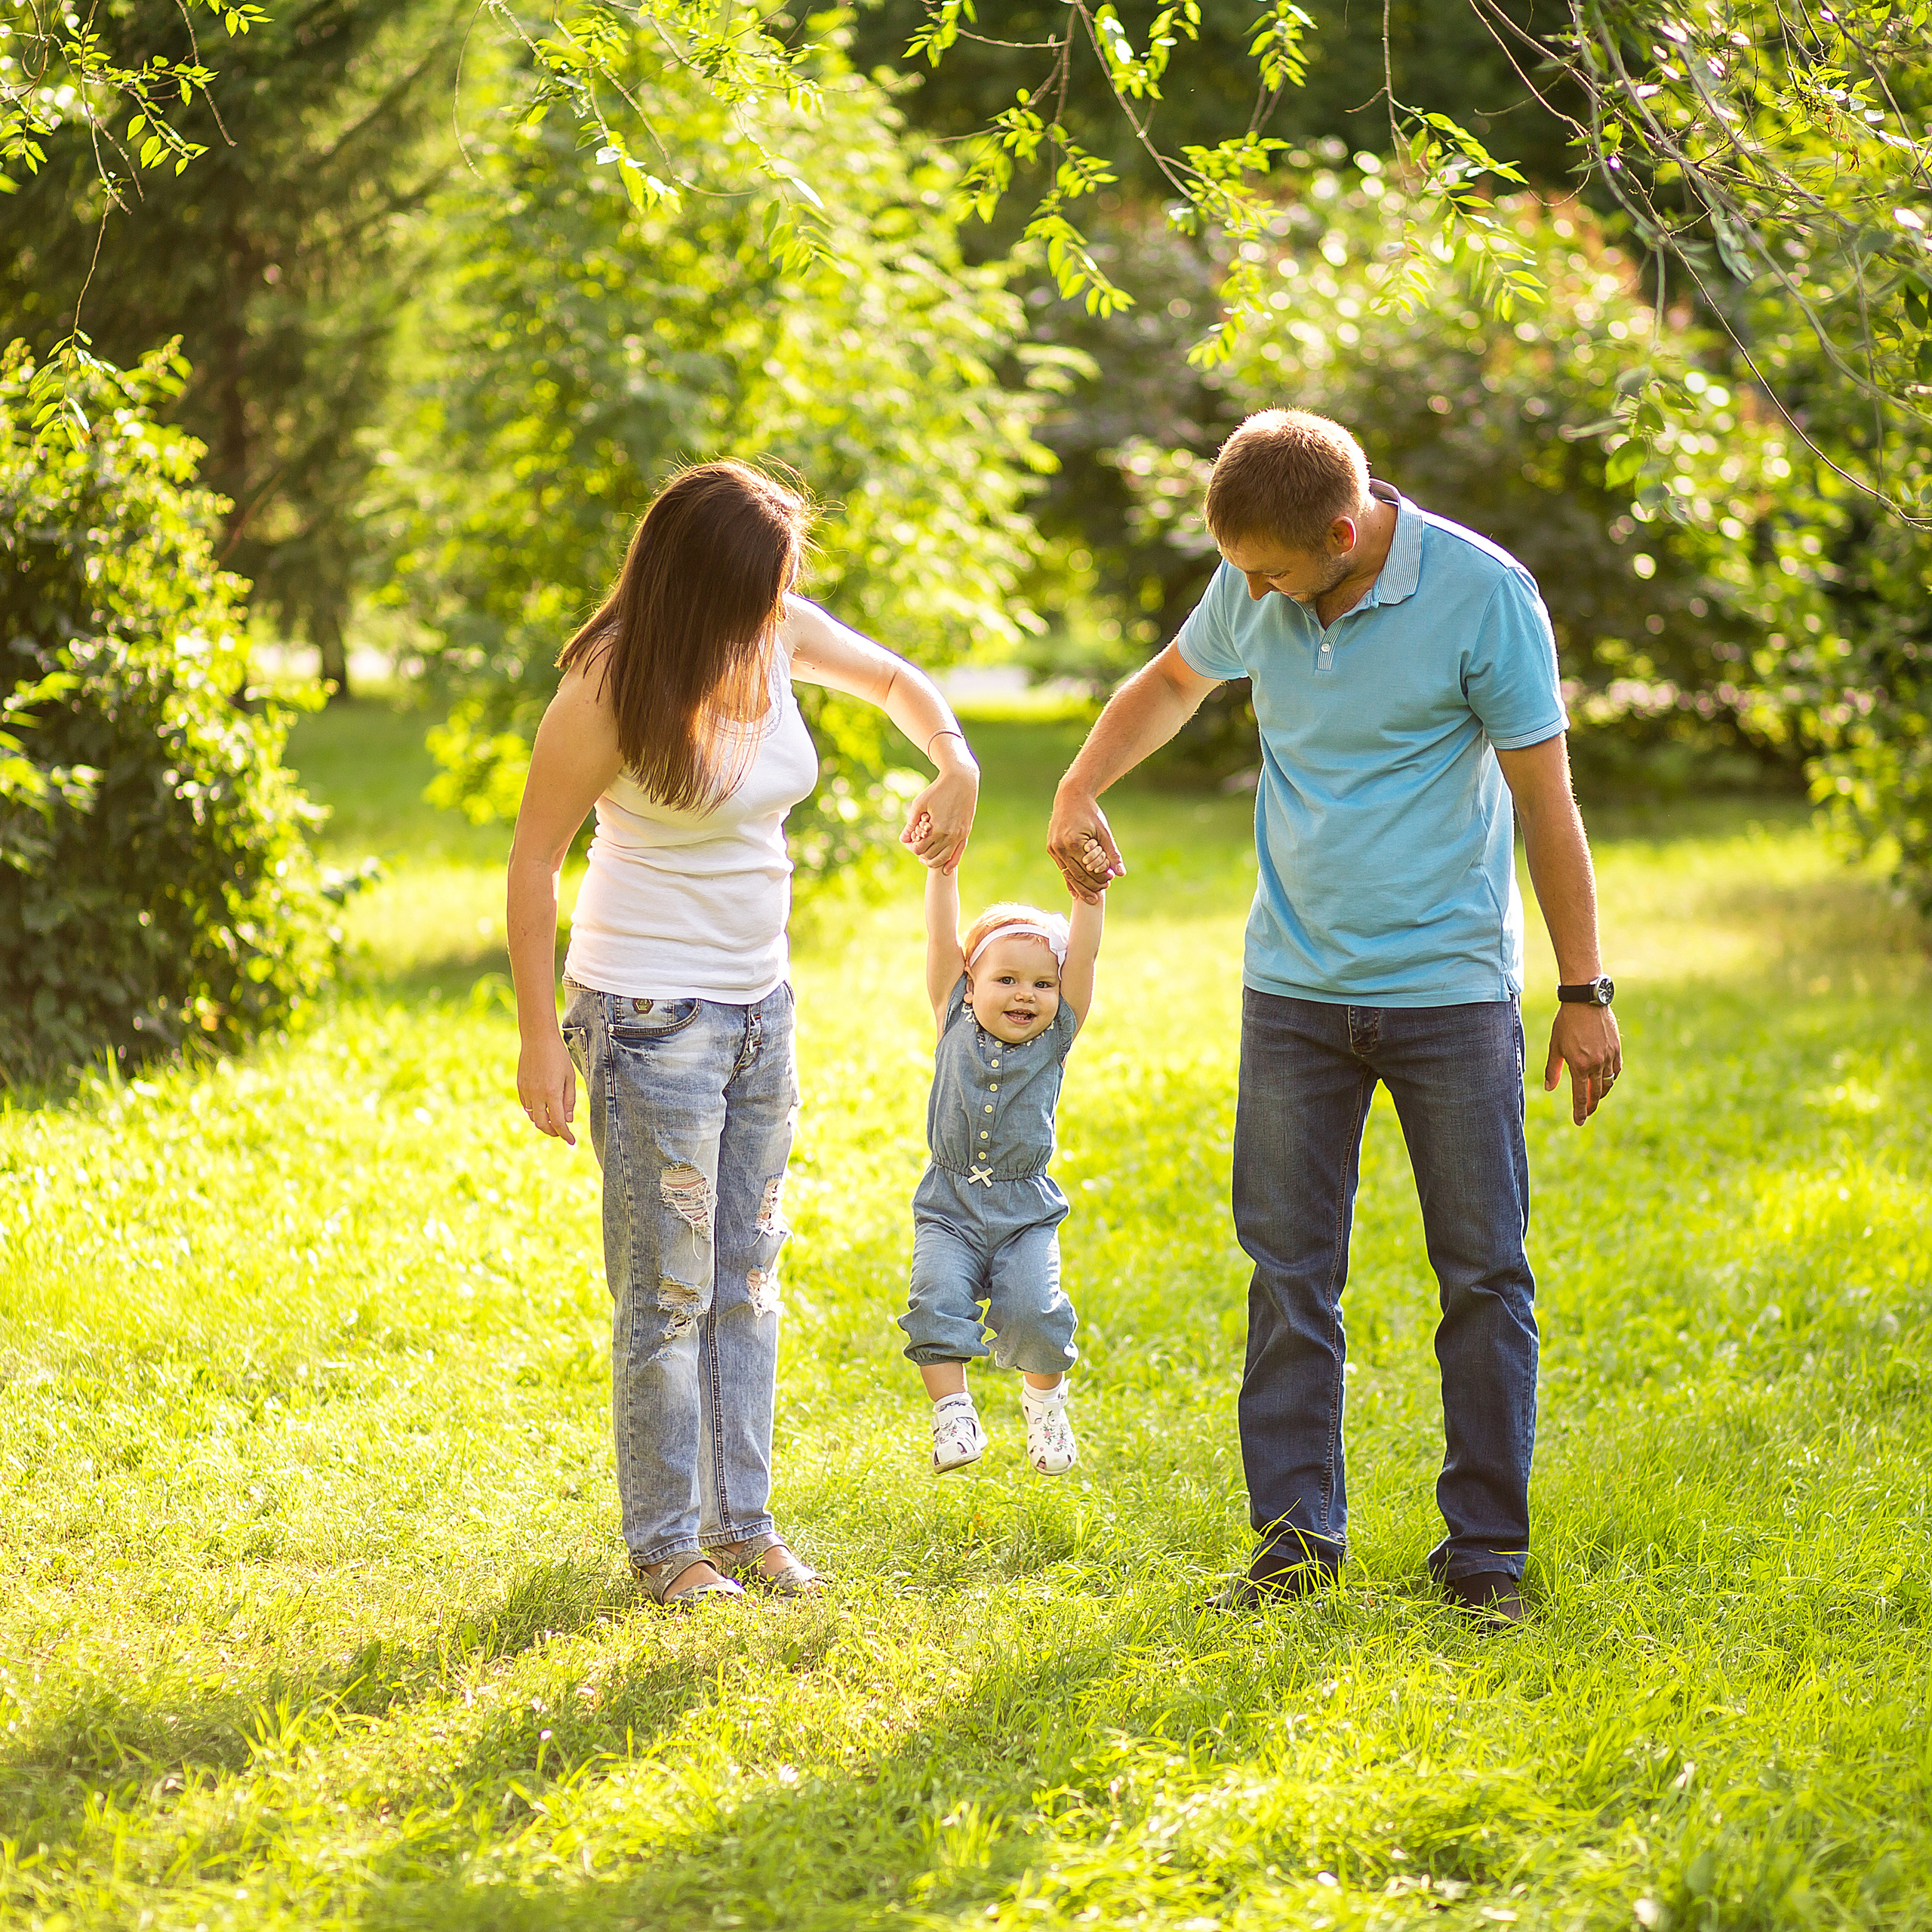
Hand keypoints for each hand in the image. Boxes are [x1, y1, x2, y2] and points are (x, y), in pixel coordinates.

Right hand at [517, 1029, 577, 1145]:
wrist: (538, 1039)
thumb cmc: (558, 1057)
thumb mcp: (569, 1077)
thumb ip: (569, 1100)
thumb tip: (568, 1120)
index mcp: (552, 1093)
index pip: (558, 1123)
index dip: (565, 1134)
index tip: (571, 1141)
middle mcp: (537, 1095)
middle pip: (542, 1125)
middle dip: (553, 1132)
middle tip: (561, 1133)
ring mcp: (526, 1091)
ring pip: (533, 1116)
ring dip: (543, 1123)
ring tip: (553, 1121)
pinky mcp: (520, 1087)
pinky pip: (527, 1106)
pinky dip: (535, 1112)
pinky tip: (543, 1108)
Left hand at [902, 762, 976, 872]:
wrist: (961, 780)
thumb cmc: (938, 789)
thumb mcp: (920, 804)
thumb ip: (911, 823)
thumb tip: (903, 839)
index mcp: (938, 828)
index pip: (920, 848)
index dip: (912, 847)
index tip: (909, 842)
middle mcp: (950, 835)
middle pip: (931, 855)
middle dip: (921, 854)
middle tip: (915, 847)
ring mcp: (960, 835)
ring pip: (945, 858)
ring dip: (934, 861)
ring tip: (925, 859)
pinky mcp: (966, 832)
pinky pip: (959, 853)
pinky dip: (951, 862)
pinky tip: (945, 869)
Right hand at [1048, 788, 1123, 902]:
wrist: (1070, 798)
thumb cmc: (1090, 813)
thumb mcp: (1104, 832)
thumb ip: (1112, 853)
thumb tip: (1121, 874)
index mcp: (1074, 843)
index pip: (1089, 870)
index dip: (1100, 879)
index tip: (1110, 883)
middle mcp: (1061, 848)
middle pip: (1077, 876)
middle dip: (1091, 886)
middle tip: (1102, 893)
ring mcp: (1054, 849)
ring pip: (1068, 874)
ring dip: (1080, 887)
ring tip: (1092, 896)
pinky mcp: (1051, 849)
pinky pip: (1062, 868)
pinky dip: (1069, 880)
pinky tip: (1076, 892)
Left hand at [1544, 1003, 1621, 1125]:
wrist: (1586, 1001)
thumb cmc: (1566, 1022)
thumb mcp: (1555, 1046)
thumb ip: (1552, 1069)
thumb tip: (1550, 1089)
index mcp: (1579, 1065)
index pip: (1580, 1096)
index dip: (1580, 1111)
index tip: (1579, 1122)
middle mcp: (1596, 1064)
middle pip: (1596, 1093)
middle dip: (1591, 1105)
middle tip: (1586, 1113)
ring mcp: (1609, 1056)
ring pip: (1608, 1083)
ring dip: (1601, 1093)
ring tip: (1594, 1097)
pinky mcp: (1617, 1048)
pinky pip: (1616, 1070)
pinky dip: (1611, 1078)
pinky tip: (1606, 1080)